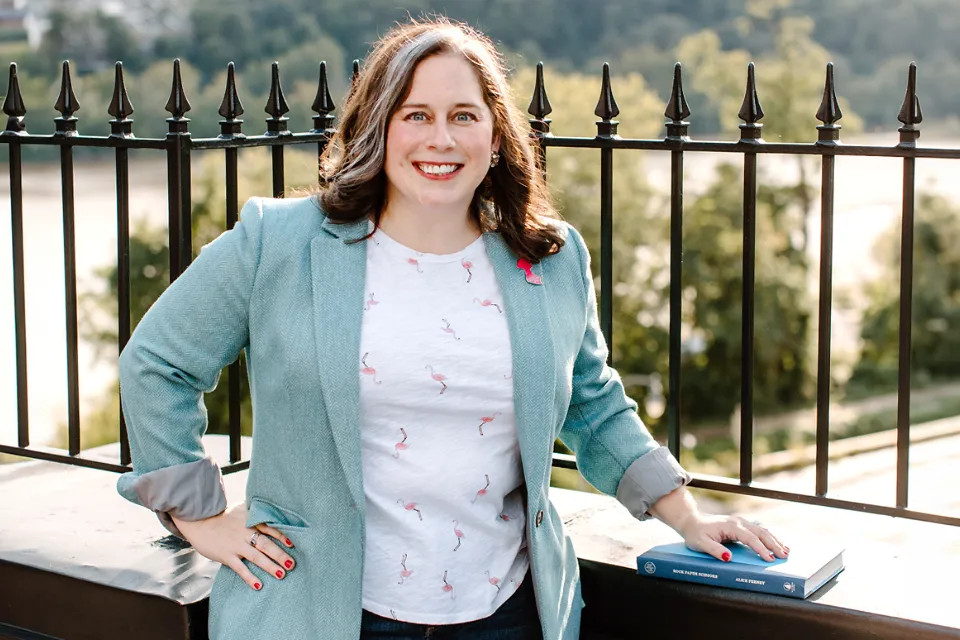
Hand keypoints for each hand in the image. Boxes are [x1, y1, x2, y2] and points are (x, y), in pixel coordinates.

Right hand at [171, 504, 296, 590]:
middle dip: (280, 555)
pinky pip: (240, 568)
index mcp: (250, 521)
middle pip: (267, 544)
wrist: (199, 521)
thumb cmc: (221, 516)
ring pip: (257, 557)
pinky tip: (259, 585)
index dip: (282, 537)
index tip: (292, 545)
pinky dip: (250, 577)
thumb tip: (268, 515)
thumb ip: (254, 514)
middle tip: (292, 564)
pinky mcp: (226, 555)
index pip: (270, 529)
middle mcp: (246, 533)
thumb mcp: (240, 509)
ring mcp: (236, 545)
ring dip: (270, 566)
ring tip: (281, 574)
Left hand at [678, 514, 788, 562]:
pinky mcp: (741, 525)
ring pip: (762, 530)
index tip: (769, 559)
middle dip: (773, 544)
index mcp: (730, 526)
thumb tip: (729, 557)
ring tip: (786, 551)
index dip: (761, 549)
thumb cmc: (695, 533)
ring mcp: (740, 522)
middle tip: (784, 556)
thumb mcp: (700, 544)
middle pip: (760, 532)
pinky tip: (777, 543)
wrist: (691, 521)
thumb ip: (714, 550)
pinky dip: (769, 537)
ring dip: (774, 540)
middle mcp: (738, 522)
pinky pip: (758, 530)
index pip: (750, 538)